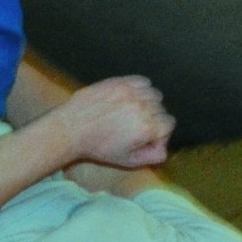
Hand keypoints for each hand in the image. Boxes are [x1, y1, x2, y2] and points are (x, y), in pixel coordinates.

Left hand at [50, 76, 174, 170]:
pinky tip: (128, 99)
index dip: (159, 133)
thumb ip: (152, 157)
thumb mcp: (128, 160)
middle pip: (162, 109)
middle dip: (152, 119)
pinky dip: (139, 89)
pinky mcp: (120, 82)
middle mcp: (142, 106)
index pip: (169, 124)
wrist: (72, 129)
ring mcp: (131, 92)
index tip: (145, 137)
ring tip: (131, 112)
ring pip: (154, 94)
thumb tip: (164, 149)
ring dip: (147, 103)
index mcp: (147, 127)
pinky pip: (142, 81)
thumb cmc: (98, 146)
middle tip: (134, 127)